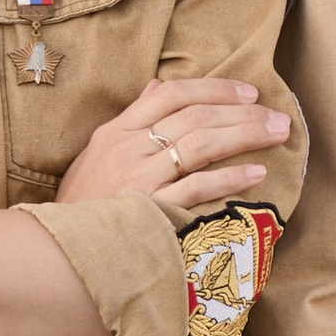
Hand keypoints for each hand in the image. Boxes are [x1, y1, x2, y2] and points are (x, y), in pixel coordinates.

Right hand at [58, 74, 292, 224]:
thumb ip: (131, 120)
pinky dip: (230, 178)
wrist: (58, 250)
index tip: (248, 93)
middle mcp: (127, 149)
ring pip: (200, 144)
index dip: (214, 88)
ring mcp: (138, 180)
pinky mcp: (149, 211)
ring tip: (276, 135)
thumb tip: (157, 84)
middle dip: (242, 113)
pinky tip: (256, 174)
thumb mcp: (96, 154)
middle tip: (277, 116)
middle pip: (194, 117)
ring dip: (244, 136)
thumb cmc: (81, 205)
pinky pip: (197, 188)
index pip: (170, 94)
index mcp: (115, 132)